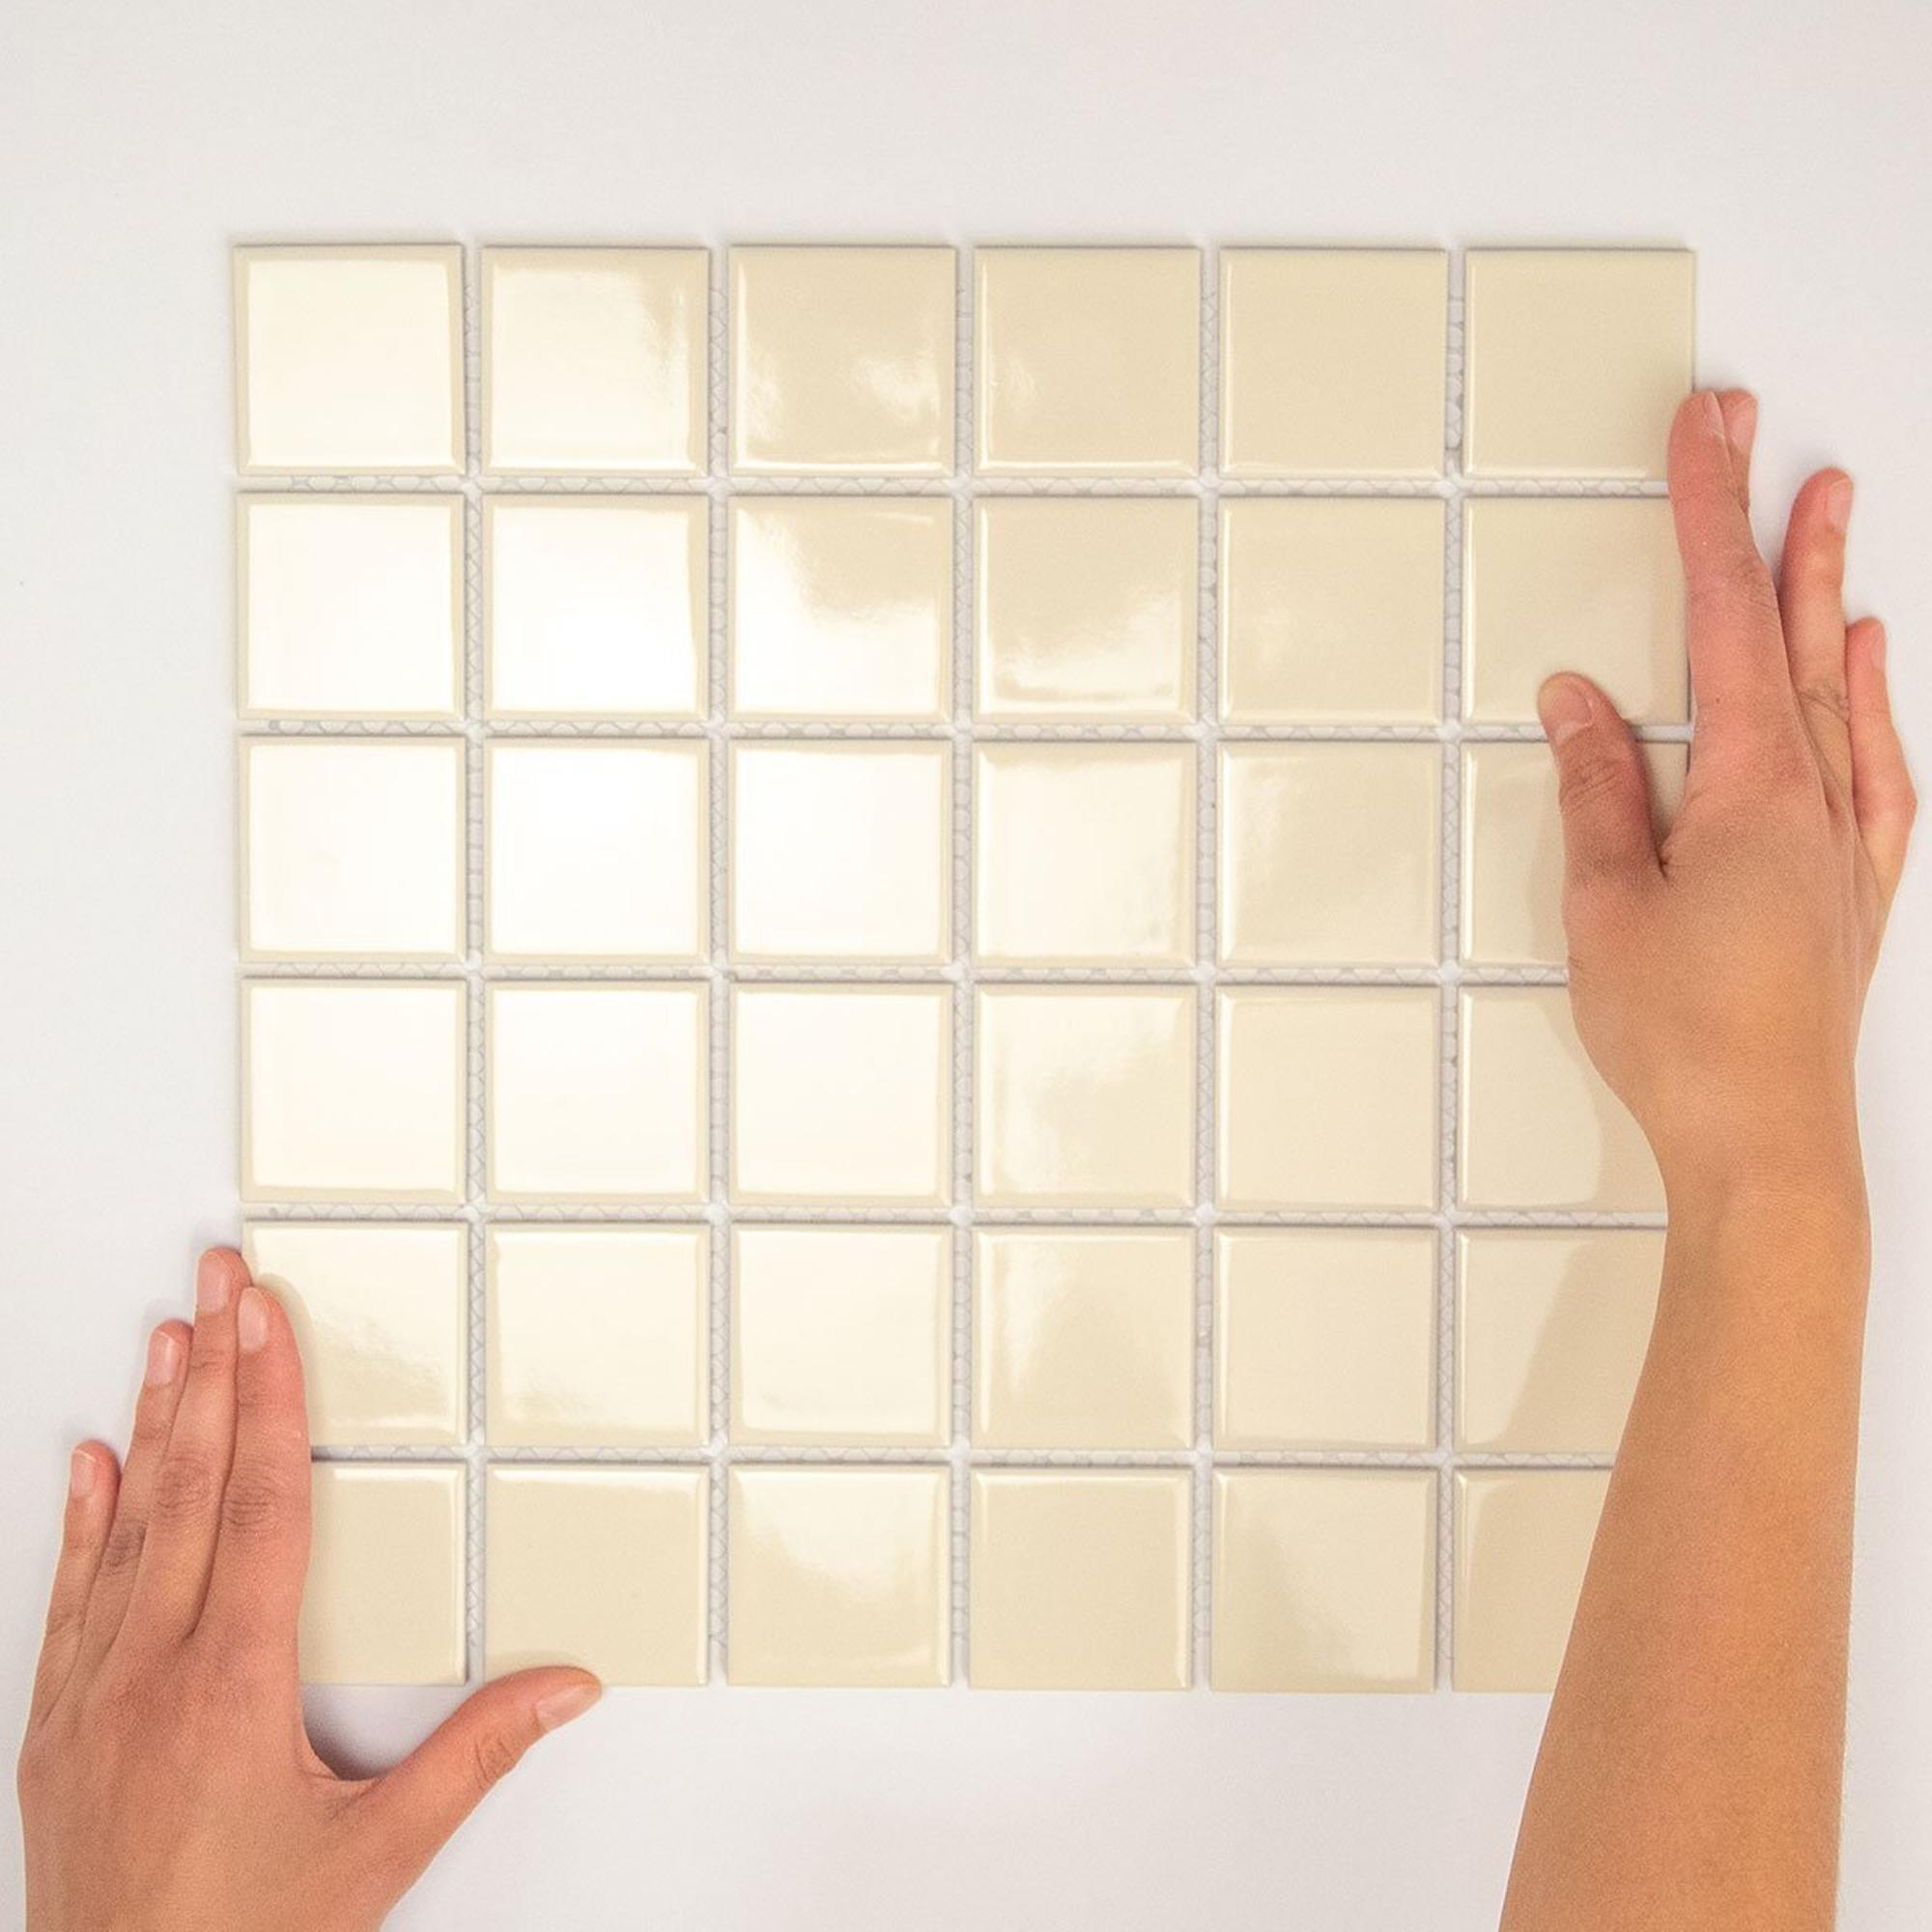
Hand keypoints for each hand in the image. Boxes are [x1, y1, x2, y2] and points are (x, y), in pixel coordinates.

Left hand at [17, 1249, 600, 1931]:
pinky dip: (82, 1521)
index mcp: (234, 1687)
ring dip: (153, 1424)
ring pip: (127, 1527)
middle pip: (193, 1488)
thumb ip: (473, 1758)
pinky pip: (70, 1597)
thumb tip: (565, 1688)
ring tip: (165, 1339)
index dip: (273, 1403)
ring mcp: (93, 1696)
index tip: (268, 1322)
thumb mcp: (376, 1856)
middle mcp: (152, 1672)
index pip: (264, 1508)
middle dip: (212, 1372)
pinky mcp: (58, 1728)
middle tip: (216, 1281)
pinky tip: (90, 1464)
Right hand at [1538, 388, 1913, 1207]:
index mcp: (1749, 789)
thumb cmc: (1687, 1039)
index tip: (1704, 431)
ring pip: (1840, 689)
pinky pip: (1878, 766)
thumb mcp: (1609, 907)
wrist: (1767, 1145)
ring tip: (1824, 512)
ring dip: (1822, 592)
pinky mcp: (1850, 888)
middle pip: (1786, 632)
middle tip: (1756, 432)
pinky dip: (1872, 703)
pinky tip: (1867, 669)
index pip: (1717, 621)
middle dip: (1762, 524)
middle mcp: (1814, 799)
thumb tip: (1580, 703)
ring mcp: (1844, 842)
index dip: (1705, 515)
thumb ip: (1599, 793)